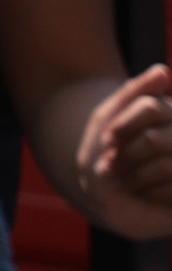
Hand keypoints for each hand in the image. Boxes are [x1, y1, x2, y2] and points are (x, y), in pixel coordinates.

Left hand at [77, 67, 171, 224]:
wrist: (112, 199)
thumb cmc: (107, 152)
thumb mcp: (107, 119)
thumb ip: (133, 93)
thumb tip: (163, 71)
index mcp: (169, 112)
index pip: (150, 108)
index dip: (123, 126)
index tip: (106, 141)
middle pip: (154, 140)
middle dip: (126, 156)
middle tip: (107, 168)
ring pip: (166, 165)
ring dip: (136, 176)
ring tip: (124, 182)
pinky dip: (152, 192)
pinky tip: (144, 193)